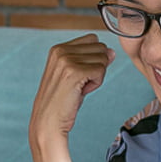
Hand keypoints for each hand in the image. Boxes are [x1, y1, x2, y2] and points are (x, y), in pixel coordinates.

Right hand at [29, 34, 115, 161]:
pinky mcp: (74, 71)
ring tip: (78, 88)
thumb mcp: (76, 75)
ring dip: (96, 76)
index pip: (93, 39)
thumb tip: (111, 52)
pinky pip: (101, 70)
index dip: (92, 58)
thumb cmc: (61, 102)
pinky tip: (81, 92)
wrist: (49, 122)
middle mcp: (60, 50)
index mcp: (58, 48)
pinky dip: (96, 84)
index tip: (78, 75)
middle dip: (96, 67)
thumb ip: (92, 60)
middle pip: (100, 48)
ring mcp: (66, 60)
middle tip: (78, 83)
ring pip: (103, 59)